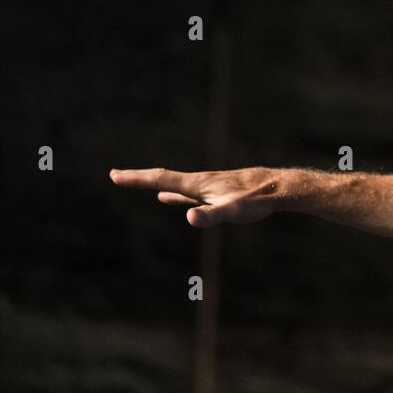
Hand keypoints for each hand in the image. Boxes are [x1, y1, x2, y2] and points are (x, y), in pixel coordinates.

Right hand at [109, 166, 287, 227]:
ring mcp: (206, 187)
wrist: (278, 188)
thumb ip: (211, 215)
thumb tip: (190, 217)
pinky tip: (168, 198)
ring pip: (173, 184)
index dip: (136, 178)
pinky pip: (186, 193)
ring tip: (137, 183)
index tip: (114, 175)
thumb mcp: (233, 211)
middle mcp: (199, 182)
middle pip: (161, 178)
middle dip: (137, 178)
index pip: (160, 179)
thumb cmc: (257, 200)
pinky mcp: (215, 193)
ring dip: (152, 183)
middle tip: (115, 176)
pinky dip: (172, 194)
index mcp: (197, 184)